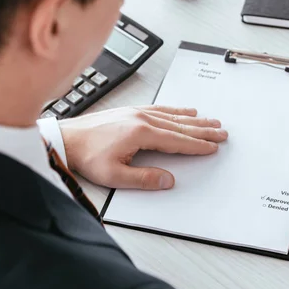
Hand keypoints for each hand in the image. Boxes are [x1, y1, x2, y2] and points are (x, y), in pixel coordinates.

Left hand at [59, 105, 227, 189]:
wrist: (66, 139)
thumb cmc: (86, 156)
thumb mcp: (115, 176)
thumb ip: (144, 179)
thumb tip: (168, 180)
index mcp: (141, 133)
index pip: (177, 141)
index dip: (197, 145)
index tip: (213, 147)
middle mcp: (142, 119)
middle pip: (181, 125)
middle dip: (203, 130)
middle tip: (222, 132)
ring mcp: (136, 112)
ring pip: (173, 115)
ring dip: (194, 119)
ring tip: (211, 120)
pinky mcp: (131, 111)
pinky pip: (160, 108)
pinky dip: (176, 110)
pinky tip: (184, 110)